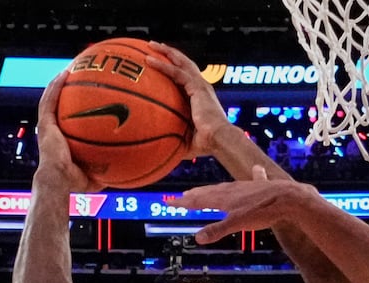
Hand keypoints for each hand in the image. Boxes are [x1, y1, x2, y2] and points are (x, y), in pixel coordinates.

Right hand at [34, 74, 103, 191]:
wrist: (59, 183)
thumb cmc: (75, 183)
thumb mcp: (99, 175)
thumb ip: (111, 170)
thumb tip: (131, 170)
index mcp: (64, 138)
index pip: (70, 118)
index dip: (77, 106)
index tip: (89, 95)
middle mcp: (54, 129)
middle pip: (60, 104)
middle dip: (69, 89)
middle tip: (81, 75)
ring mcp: (48, 126)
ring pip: (52, 98)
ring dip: (60, 82)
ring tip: (71, 67)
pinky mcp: (45, 124)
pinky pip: (49, 100)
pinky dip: (56, 86)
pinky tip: (65, 73)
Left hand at [142, 42, 228, 156]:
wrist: (219, 140)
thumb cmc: (207, 144)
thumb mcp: (188, 140)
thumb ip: (176, 139)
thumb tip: (161, 150)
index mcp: (202, 97)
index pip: (188, 78)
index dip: (176, 69)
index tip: (163, 64)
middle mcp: (202, 88)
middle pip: (185, 65)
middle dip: (171, 54)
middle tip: (156, 47)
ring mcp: (201, 85)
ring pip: (181, 63)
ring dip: (166, 53)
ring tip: (151, 46)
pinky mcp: (197, 87)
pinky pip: (176, 72)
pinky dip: (162, 65)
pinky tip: (149, 61)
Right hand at [177, 166, 313, 243]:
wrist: (287, 198)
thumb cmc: (262, 211)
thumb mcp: (238, 224)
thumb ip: (218, 230)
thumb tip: (198, 238)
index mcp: (223, 198)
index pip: (198, 200)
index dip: (182, 203)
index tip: (168, 202)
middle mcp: (231, 189)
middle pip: (208, 192)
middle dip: (194, 196)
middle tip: (181, 197)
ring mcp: (246, 187)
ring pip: (225, 187)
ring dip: (213, 189)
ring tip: (207, 190)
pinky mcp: (262, 186)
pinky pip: (255, 179)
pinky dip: (254, 176)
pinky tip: (257, 169)